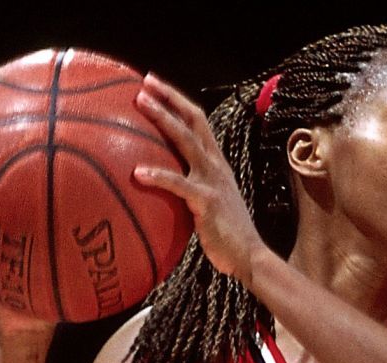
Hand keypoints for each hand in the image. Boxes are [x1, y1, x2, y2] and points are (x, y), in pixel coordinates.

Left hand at [131, 73, 269, 285]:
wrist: (249, 256)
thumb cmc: (225, 234)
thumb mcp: (209, 202)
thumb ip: (189, 188)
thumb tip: (159, 185)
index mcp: (216, 163)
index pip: (197, 121)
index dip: (177, 100)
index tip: (153, 85)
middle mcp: (215, 165)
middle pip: (193, 120)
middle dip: (169, 98)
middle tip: (144, 83)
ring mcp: (212, 181)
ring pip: (186, 140)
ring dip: (163, 118)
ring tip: (139, 104)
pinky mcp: (206, 201)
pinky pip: (178, 184)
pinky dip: (158, 175)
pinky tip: (137, 172)